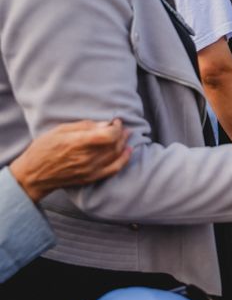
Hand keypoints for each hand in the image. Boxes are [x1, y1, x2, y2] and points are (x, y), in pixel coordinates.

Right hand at [9, 120, 130, 201]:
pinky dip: (124, 160)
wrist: (34, 174)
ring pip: (116, 155)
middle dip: (122, 133)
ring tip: (126, 135)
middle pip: (114, 144)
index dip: (116, 127)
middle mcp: (86, 158)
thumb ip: (84, 126)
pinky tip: (128, 151)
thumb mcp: (59, 130)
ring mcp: (90, 169)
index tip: (115, 122)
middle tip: (121, 126)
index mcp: (77, 143)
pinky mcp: (91, 178)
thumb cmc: (43, 148)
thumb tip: (105, 124)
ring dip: (124, 143)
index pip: (108, 135)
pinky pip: (114, 169)